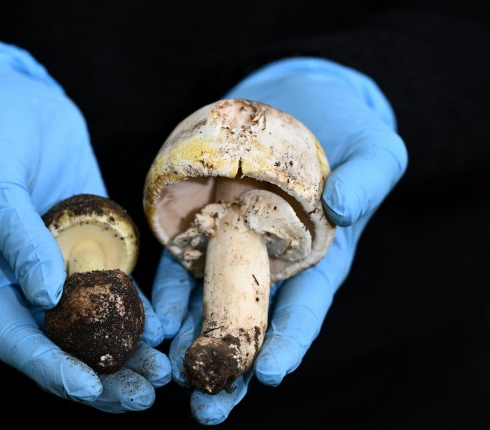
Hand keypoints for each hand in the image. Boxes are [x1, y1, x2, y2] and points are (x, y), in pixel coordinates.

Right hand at [0, 37, 169, 412]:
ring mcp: (58, 260)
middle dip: (100, 372)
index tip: (90, 386)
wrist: (8, 92)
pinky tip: (163, 323)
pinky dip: (137, 304)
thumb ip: (16, 237)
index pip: (14, 337)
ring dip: (126, 348)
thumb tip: (44, 296)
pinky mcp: (90, 238)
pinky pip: (115, 280)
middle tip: (142, 393)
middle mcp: (21, 277)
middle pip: (60, 341)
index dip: (50, 368)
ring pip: (92, 319)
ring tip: (160, 372)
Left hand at [151, 57, 407, 423]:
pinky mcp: (196, 225)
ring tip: (168, 379)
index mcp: (317, 258)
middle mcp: (270, 263)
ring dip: (187, 342)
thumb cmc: (344, 129)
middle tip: (208, 409)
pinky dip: (164, 295)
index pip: (305, 308)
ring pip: (205, 303)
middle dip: (228, 364)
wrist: (293, 98)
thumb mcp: (374, 149)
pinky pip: (176, 264)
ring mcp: (229, 245)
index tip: (269, 374)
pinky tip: (151, 323)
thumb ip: (370, 178)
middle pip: (249, 321)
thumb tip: (345, 208)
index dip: (289, 341)